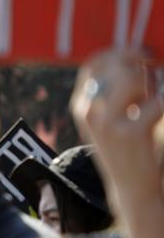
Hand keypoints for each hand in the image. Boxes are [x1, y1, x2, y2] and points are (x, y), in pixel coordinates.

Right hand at [71, 48, 162, 201]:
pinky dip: (162, 104)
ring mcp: (108, 123)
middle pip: (115, 66)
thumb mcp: (108, 118)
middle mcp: (89, 111)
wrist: (130, 186)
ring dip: (152, 84)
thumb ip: (113, 91)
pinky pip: (156, 102)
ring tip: (153, 99)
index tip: (141, 55)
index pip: (93, 63)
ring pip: (133, 78)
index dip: (119, 51)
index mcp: (81, 105)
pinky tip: (157, 116)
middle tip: (154, 74)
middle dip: (141, 64)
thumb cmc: (126, 147)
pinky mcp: (131, 133)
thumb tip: (135, 58)